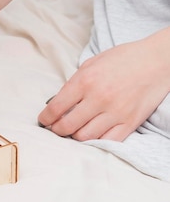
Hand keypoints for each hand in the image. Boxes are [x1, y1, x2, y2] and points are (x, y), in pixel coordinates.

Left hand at [38, 37, 169, 140]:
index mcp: (85, 81)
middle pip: (66, 127)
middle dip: (56, 130)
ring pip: (84, 137)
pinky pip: (107, 141)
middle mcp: (99, 98)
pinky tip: (93, 134)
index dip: (45, 119)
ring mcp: (115, 112)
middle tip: (56, 128)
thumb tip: (56, 103)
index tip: (44, 120)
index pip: (55, 109)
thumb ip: (73, 84)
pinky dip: (96, 141)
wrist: (158, 60)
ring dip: (75, 136)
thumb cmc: (123, 59)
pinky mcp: (130, 122)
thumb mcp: (91, 64)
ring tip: (74, 130)